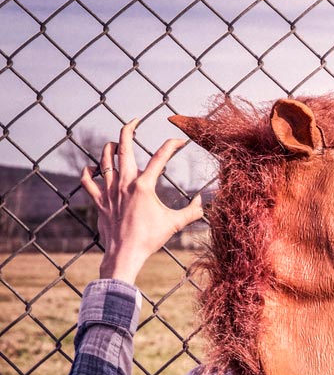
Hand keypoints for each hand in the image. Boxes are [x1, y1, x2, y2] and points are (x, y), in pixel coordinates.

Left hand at [80, 119, 202, 283]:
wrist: (125, 254)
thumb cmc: (150, 239)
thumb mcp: (175, 223)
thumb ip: (192, 211)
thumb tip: (203, 202)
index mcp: (144, 185)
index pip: (160, 157)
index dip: (172, 145)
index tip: (180, 140)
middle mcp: (124, 183)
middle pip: (123, 148)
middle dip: (129, 130)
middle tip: (134, 120)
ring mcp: (109, 191)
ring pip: (104, 160)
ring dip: (109, 148)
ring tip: (116, 142)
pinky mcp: (99, 201)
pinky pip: (88, 181)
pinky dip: (89, 172)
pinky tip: (93, 167)